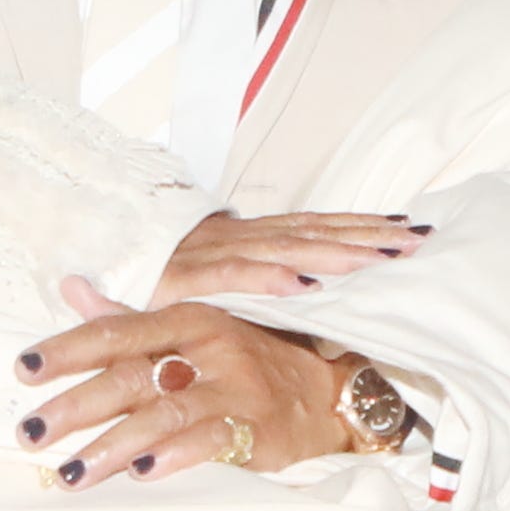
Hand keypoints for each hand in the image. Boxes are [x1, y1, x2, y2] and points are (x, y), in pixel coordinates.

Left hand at [15, 286, 352, 483]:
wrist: (330, 394)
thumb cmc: (251, 363)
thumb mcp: (195, 330)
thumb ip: (130, 318)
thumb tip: (71, 288)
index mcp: (190, 319)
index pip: (118, 332)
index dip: (69, 349)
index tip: (24, 369)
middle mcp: (210, 349)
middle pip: (130, 376)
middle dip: (75, 407)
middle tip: (30, 431)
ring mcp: (235, 390)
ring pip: (162, 414)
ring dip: (111, 446)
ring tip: (69, 472)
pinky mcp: (257, 429)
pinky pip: (209, 442)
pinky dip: (173, 457)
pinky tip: (141, 475)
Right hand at [156, 207, 426, 299]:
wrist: (93, 261)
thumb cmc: (159, 275)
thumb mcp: (219, 276)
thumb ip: (261, 279)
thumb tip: (311, 284)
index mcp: (250, 237)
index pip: (317, 226)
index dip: (362, 225)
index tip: (408, 229)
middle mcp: (238, 238)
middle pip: (315, 234)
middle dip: (367, 238)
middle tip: (416, 243)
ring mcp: (212, 254)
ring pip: (286, 250)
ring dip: (335, 252)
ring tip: (380, 258)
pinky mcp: (184, 278)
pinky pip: (234, 277)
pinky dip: (269, 277)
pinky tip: (305, 284)